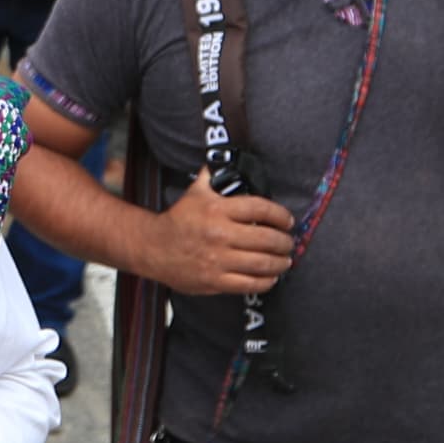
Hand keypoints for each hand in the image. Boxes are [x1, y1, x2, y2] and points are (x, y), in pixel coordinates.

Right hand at [143, 169, 296, 297]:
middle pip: (266, 239)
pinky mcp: (215, 280)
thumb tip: (225, 158)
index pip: (260, 209)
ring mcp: (218, 260)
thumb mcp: (195, 191)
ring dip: (280, 262)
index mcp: (217, 210)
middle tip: (289, 242)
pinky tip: (271, 277)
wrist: (154, 248)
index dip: (280, 215)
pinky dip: (266, 281)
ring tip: (285, 260)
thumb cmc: (179, 219)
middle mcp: (220, 234)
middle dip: (284, 242)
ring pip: (261, 263)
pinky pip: (249, 284)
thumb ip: (212, 175)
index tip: (288, 220)